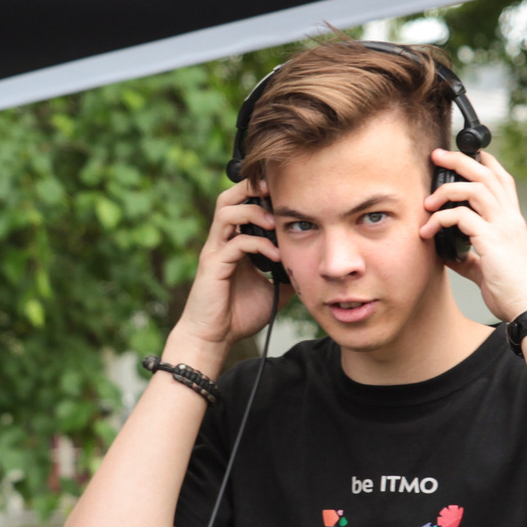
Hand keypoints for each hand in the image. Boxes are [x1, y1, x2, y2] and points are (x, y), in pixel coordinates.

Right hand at [165, 181, 283, 364]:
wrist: (214, 338)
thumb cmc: (239, 314)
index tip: (285, 193)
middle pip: (228, 197)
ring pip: (226, 212)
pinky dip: (258, 244)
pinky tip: (275, 255)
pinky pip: (235, 243)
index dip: (259, 193)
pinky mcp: (213, 265)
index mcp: (233, 242)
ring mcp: (215, 251)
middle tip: (275, 191)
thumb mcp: (273, 289)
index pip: (241, 204)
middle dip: (251, 188)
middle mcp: (221, 241)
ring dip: (253, 211)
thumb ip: (287, 272)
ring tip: (274, 222)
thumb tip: (312, 264)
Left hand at [420, 147, 526, 322]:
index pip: (502, 179)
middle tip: (437, 155)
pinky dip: (440, 219)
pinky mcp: (491, 240)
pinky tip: (429, 232)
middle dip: (459, 159)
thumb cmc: (512, 291)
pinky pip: (461, 216)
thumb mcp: (488, 268)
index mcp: (512, 221)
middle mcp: (510, 218)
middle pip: (486, 173)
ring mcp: (502, 227)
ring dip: (446, 188)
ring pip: (474, 188)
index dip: (484, 161)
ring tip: (427, 202)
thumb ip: (470, 257)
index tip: (463, 154)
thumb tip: (448, 254)